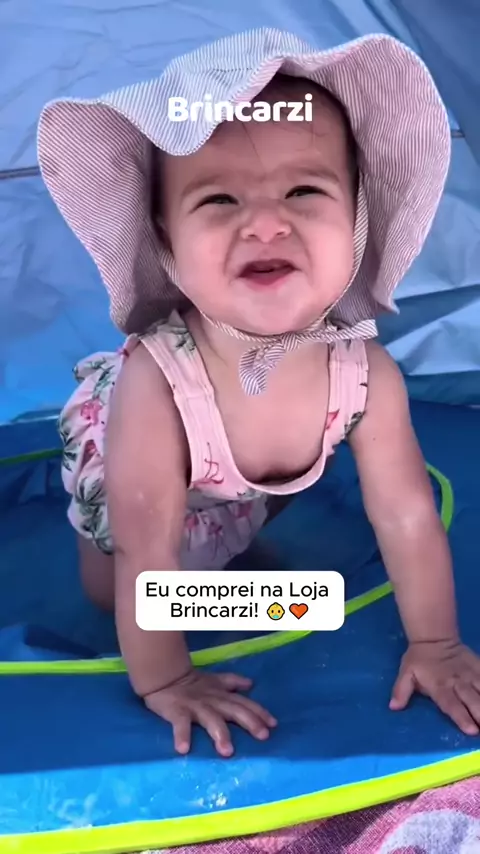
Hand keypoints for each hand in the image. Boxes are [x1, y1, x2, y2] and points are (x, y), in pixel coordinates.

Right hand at [143, 667, 276, 755]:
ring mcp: (195, 707)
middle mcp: (213, 700)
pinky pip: (180, 724)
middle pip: (234, 710)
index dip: (259, 712)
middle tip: (263, 736)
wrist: (165, 676)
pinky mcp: (177, 712)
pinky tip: (183, 749)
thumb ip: (233, 682)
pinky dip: (181, 736)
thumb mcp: (215, 680)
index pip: (244, 703)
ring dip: (220, 734)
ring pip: (211, 719)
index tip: (273, 725)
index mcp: (222, 695)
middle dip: (250, 722)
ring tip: (227, 751)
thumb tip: (251, 684)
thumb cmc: (193, 683)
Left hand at [390, 639, 479, 734]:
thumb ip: (401, 691)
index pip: (451, 704)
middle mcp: (458, 682)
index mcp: (440, 686)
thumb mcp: (406, 673)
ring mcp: (471, 675)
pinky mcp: (479, 667)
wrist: (434, 637)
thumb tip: (393, 707)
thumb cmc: (419, 660)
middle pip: (473, 700)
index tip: (472, 730)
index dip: (462, 717)